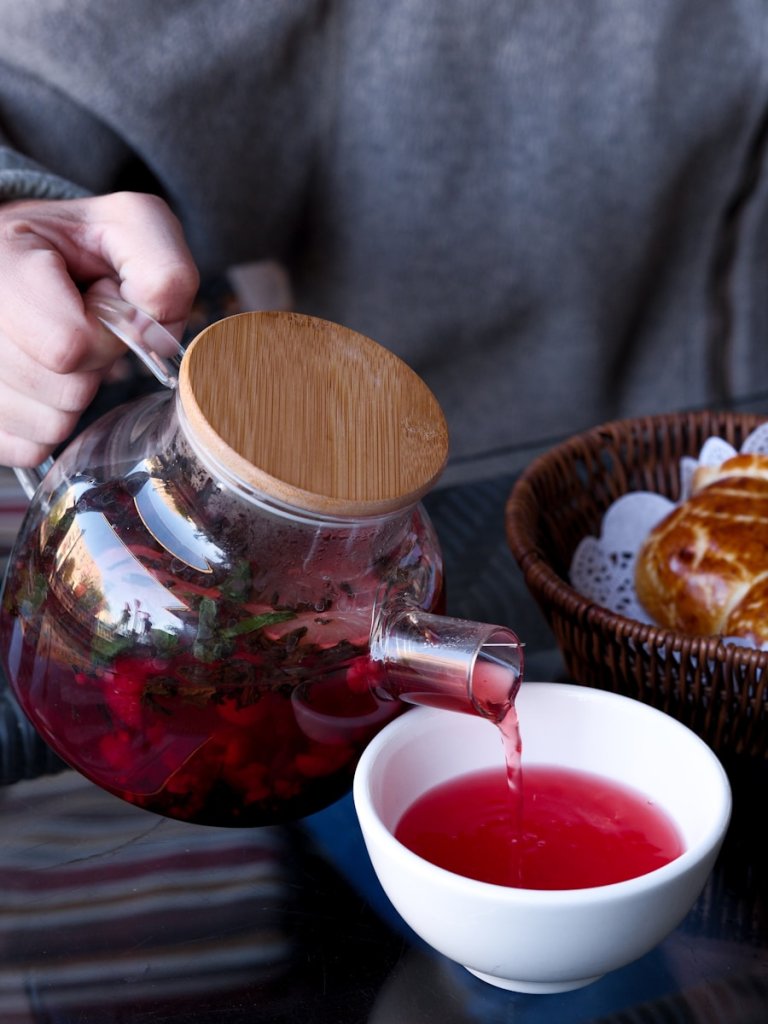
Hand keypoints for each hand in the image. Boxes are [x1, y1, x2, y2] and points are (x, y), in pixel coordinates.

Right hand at [0, 192, 198, 466]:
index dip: (106, 336)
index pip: (68, 346)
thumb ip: (162, 269)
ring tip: (59, 349)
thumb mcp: (132, 227)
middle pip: (62, 390)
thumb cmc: (84, 245)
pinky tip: (43, 379)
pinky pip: (28, 448)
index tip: (99, 304)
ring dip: (73, 396)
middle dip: (93, 366)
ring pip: (46, 424)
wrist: (31, 256)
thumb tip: (153, 329)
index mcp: (3, 261)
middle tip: (81, 326)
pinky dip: (50, 423)